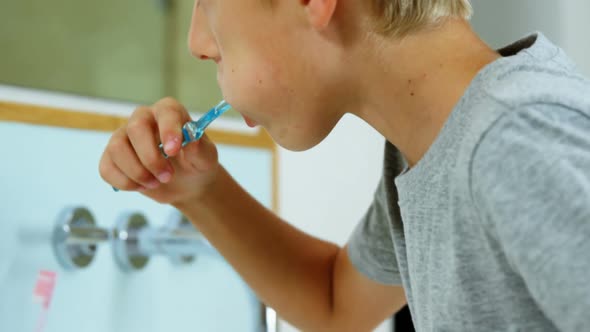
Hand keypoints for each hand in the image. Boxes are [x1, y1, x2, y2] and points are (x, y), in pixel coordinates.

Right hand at [99, 97, 220, 204]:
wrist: (188, 183)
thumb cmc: (197, 163)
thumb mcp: (206, 158)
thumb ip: (200, 148)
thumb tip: (191, 139)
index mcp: (169, 112)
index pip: (165, 112)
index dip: (168, 129)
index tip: (173, 151)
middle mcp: (143, 119)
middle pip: (135, 128)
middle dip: (151, 158)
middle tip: (167, 176)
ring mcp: (124, 137)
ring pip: (117, 148)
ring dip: (137, 172)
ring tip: (156, 183)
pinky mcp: (112, 157)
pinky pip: (106, 168)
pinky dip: (124, 182)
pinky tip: (142, 186)